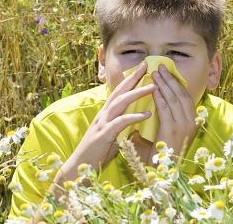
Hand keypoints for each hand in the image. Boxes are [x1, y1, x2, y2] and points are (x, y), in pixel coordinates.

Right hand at [53, 61, 156, 191]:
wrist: (79, 167)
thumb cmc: (98, 152)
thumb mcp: (111, 134)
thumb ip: (121, 124)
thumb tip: (136, 118)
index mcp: (106, 113)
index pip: (120, 91)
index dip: (131, 79)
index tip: (143, 68)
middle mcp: (104, 114)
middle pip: (119, 91)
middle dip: (133, 78)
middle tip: (146, 65)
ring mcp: (102, 123)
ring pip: (120, 102)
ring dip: (137, 93)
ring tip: (153, 87)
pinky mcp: (104, 135)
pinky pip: (121, 122)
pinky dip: (134, 117)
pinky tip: (148, 114)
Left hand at [150, 64, 197, 164]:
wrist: (163, 170)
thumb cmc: (163, 151)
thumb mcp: (170, 129)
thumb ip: (167, 115)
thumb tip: (159, 99)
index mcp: (192, 121)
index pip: (186, 96)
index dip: (177, 82)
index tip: (168, 71)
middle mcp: (191, 122)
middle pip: (181, 94)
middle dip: (171, 79)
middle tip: (160, 66)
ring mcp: (183, 125)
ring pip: (174, 99)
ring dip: (164, 84)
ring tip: (155, 73)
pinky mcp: (172, 129)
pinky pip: (165, 108)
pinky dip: (159, 97)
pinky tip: (153, 88)